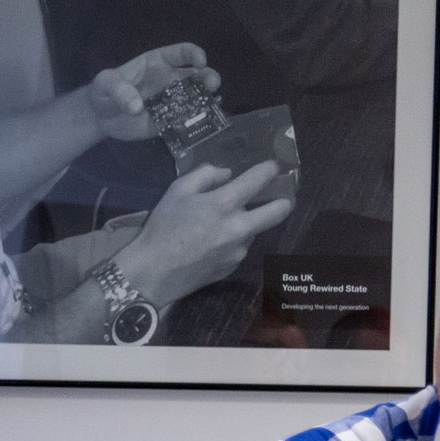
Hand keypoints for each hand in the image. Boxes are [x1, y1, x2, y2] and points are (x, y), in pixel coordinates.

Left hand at [87, 42, 219, 141]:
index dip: (193, 54)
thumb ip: (119, 90)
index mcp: (157, 63)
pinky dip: (196, 121)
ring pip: (195, 98)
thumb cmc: (104, 92)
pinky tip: (206, 122)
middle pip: (195, 75)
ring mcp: (171, 102)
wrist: (99, 117)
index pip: (181, 53)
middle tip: (212, 84)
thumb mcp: (105, 84)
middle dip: (207, 77)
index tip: (200, 62)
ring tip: (213, 104)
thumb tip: (136, 106)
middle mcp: (169, 80)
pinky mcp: (168, 121)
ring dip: (206, 100)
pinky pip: (185, 120)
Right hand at [119, 162, 293, 307]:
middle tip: (282, 197)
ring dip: (248, 223)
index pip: (258, 180)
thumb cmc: (163, 227)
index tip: (273, 167)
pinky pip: (240, 246)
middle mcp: (238, 227)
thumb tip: (227, 174)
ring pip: (255, 230)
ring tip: (222, 224)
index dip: (269, 170)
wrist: (155, 272)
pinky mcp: (233, 266)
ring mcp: (239, 249)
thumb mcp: (177, 190)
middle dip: (285, 201)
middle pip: (278, 212)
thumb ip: (205, 174)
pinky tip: (213, 242)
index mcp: (224, 204)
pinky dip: (234, 240)